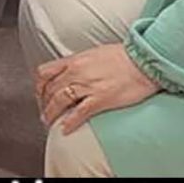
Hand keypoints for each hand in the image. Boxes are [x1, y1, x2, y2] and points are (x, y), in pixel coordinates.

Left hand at [36, 43, 157, 133]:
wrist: (145, 60)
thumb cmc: (124, 56)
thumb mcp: (94, 53)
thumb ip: (79, 63)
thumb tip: (72, 71)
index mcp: (73, 60)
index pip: (44, 72)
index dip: (39, 86)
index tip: (40, 95)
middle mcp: (76, 72)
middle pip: (49, 89)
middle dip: (43, 103)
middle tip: (44, 112)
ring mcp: (88, 86)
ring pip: (59, 101)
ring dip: (51, 114)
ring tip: (49, 122)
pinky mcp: (101, 99)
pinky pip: (79, 112)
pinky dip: (70, 122)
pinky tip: (65, 129)